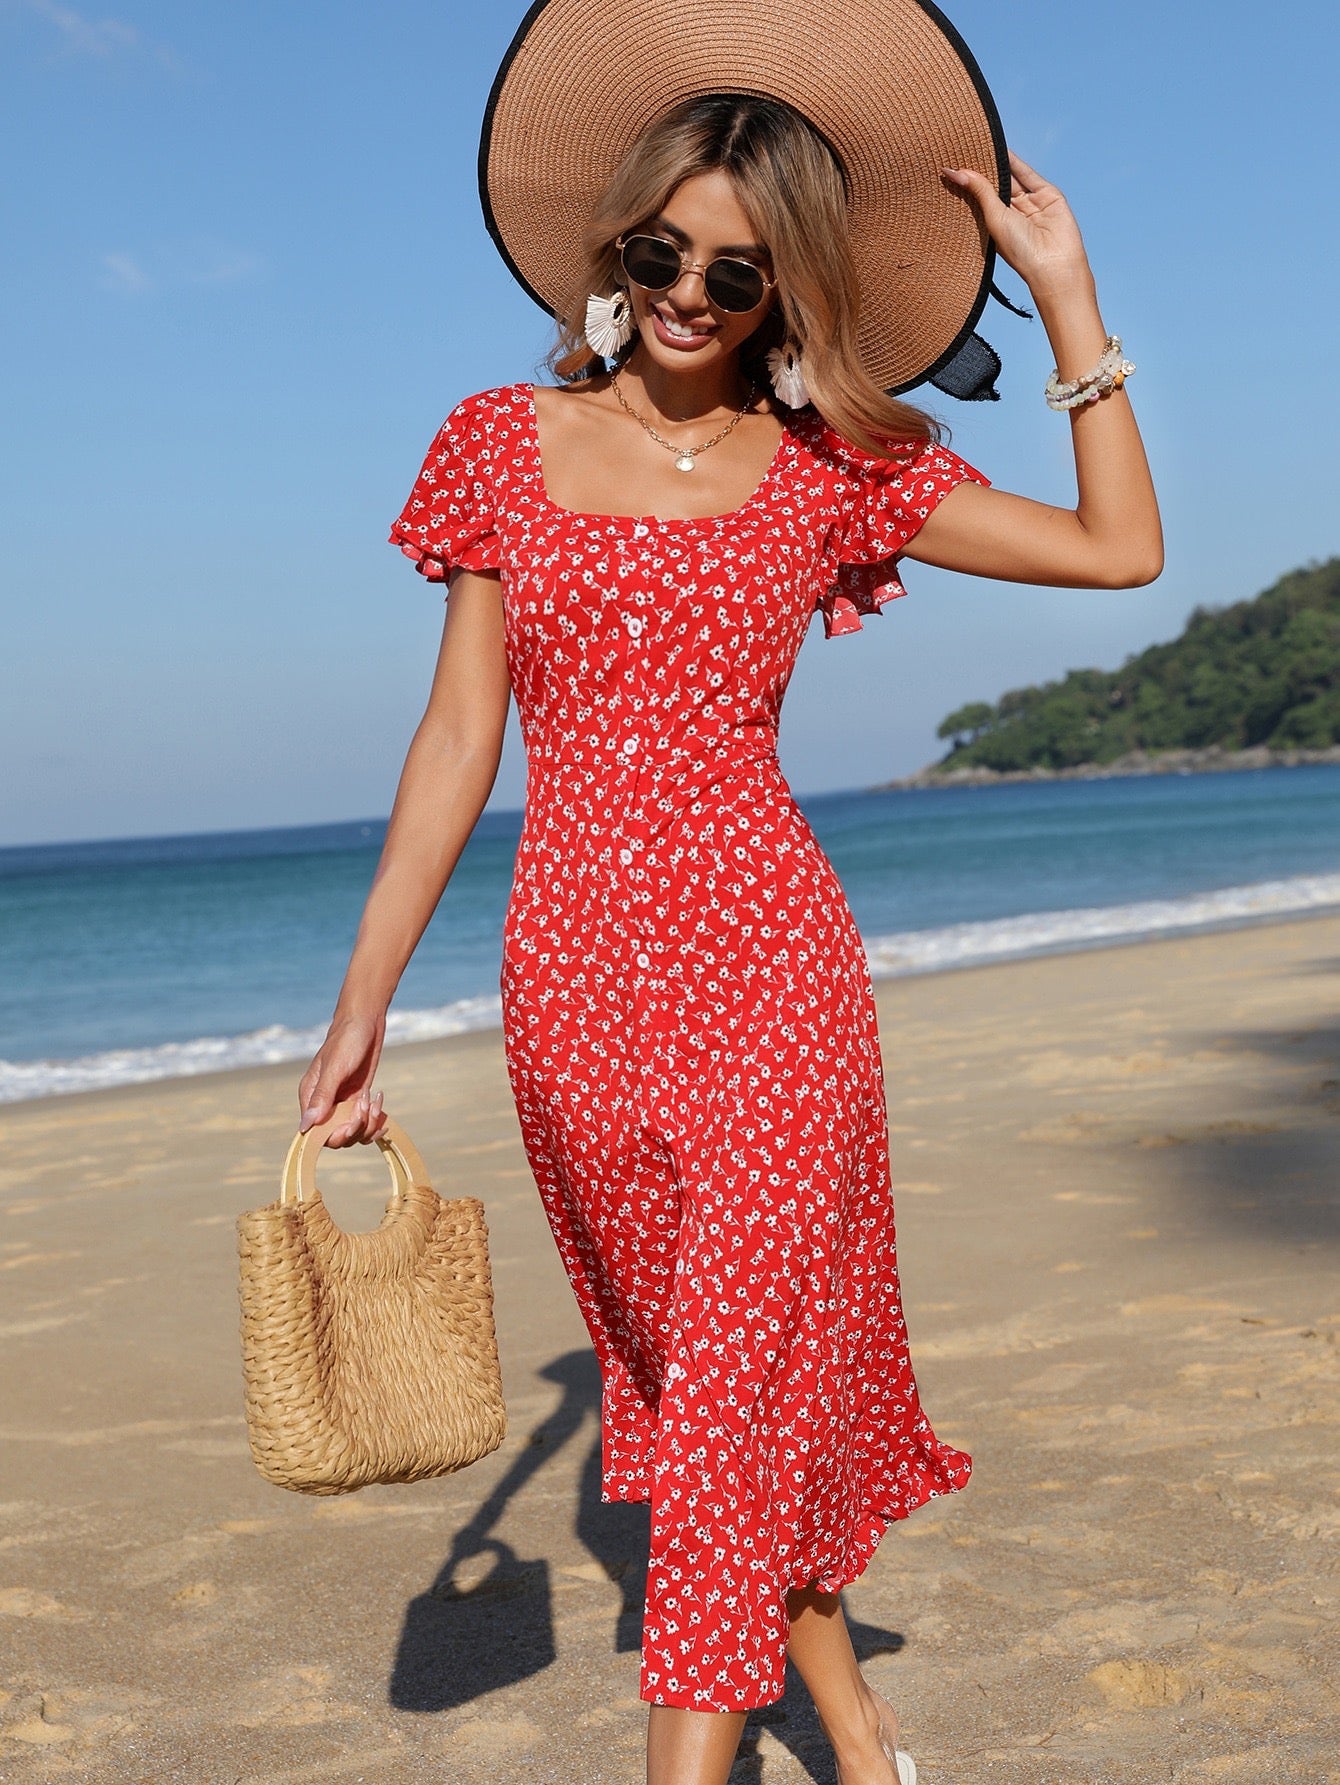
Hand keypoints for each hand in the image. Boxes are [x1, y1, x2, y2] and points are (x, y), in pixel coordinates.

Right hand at [297, 1010, 387, 1146]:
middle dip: (355, 1128)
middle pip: (337, 1137)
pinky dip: (376, 1119)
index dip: (333, 1136)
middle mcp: (325, 1104)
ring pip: (354, 1133)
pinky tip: (380, 1101)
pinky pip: (366, 1123)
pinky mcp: (359, 1100)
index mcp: (311, 1097)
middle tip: (365, 1105)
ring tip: (374, 1100)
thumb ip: (322, 1096)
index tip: (349, 1125)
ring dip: (368, 1123)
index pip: (315, 1133)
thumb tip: (305, 1126)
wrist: (365, 1022)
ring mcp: (343, 1103)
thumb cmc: (346, 1040)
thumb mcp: (335, 1068)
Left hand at [943, 151, 1091, 299]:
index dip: (967, 184)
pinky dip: (1014, 161)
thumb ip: (981, 192)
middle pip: (995, 185)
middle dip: (980, 170)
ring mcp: (1030, 204)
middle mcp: (1012, 215)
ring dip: (996, 162)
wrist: (1054, 263)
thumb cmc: (1020, 251)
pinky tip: (1000, 148)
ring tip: (977, 143)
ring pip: (1011, 177)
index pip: (980, 199)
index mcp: (996, 226)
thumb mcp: (995, 218)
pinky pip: (1028, 174)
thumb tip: (957, 171)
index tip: (948, 167)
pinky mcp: (1047, 194)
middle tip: (960, 150)